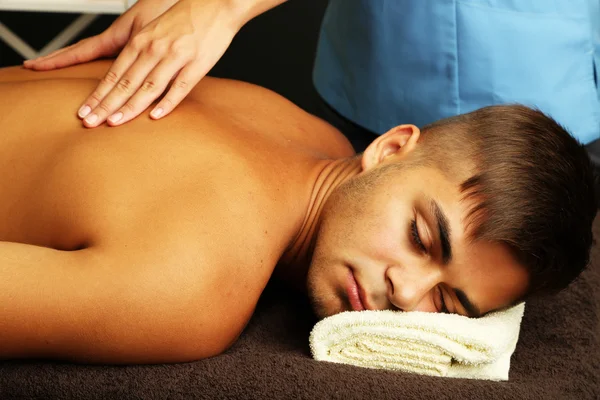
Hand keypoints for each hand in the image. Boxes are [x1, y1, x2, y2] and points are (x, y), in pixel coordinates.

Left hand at [25, 0, 242, 127]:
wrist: (215, 5)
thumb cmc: (185, 19)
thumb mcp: (155, 31)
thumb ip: (141, 52)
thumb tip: (126, 78)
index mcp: (141, 41)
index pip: (114, 73)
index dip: (99, 94)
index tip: (85, 111)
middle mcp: (154, 49)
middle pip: (126, 82)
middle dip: (106, 105)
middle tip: (90, 122)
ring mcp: (175, 57)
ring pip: (148, 87)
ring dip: (130, 107)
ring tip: (114, 122)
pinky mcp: (197, 64)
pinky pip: (180, 87)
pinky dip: (167, 103)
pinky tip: (155, 116)